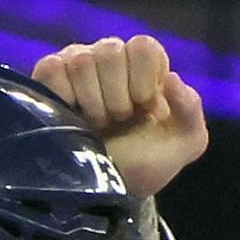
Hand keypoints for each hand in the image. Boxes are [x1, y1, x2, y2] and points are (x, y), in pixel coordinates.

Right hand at [33, 35, 208, 198]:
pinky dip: (64, 97)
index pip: (143, 46)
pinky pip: (53, 69)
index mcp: (145, 64)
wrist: (107, 192)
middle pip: (110, 51)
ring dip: (92, 103)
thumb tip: (171, 79)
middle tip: (118, 120)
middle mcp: (110, 56)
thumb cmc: (144, 162)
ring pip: (82, 61)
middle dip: (117, 98)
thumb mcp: (183, 145)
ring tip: (97, 123)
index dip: (143, 81)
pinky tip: (72, 116)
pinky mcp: (48, 77)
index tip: (144, 110)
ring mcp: (77, 63)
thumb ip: (191, 111)